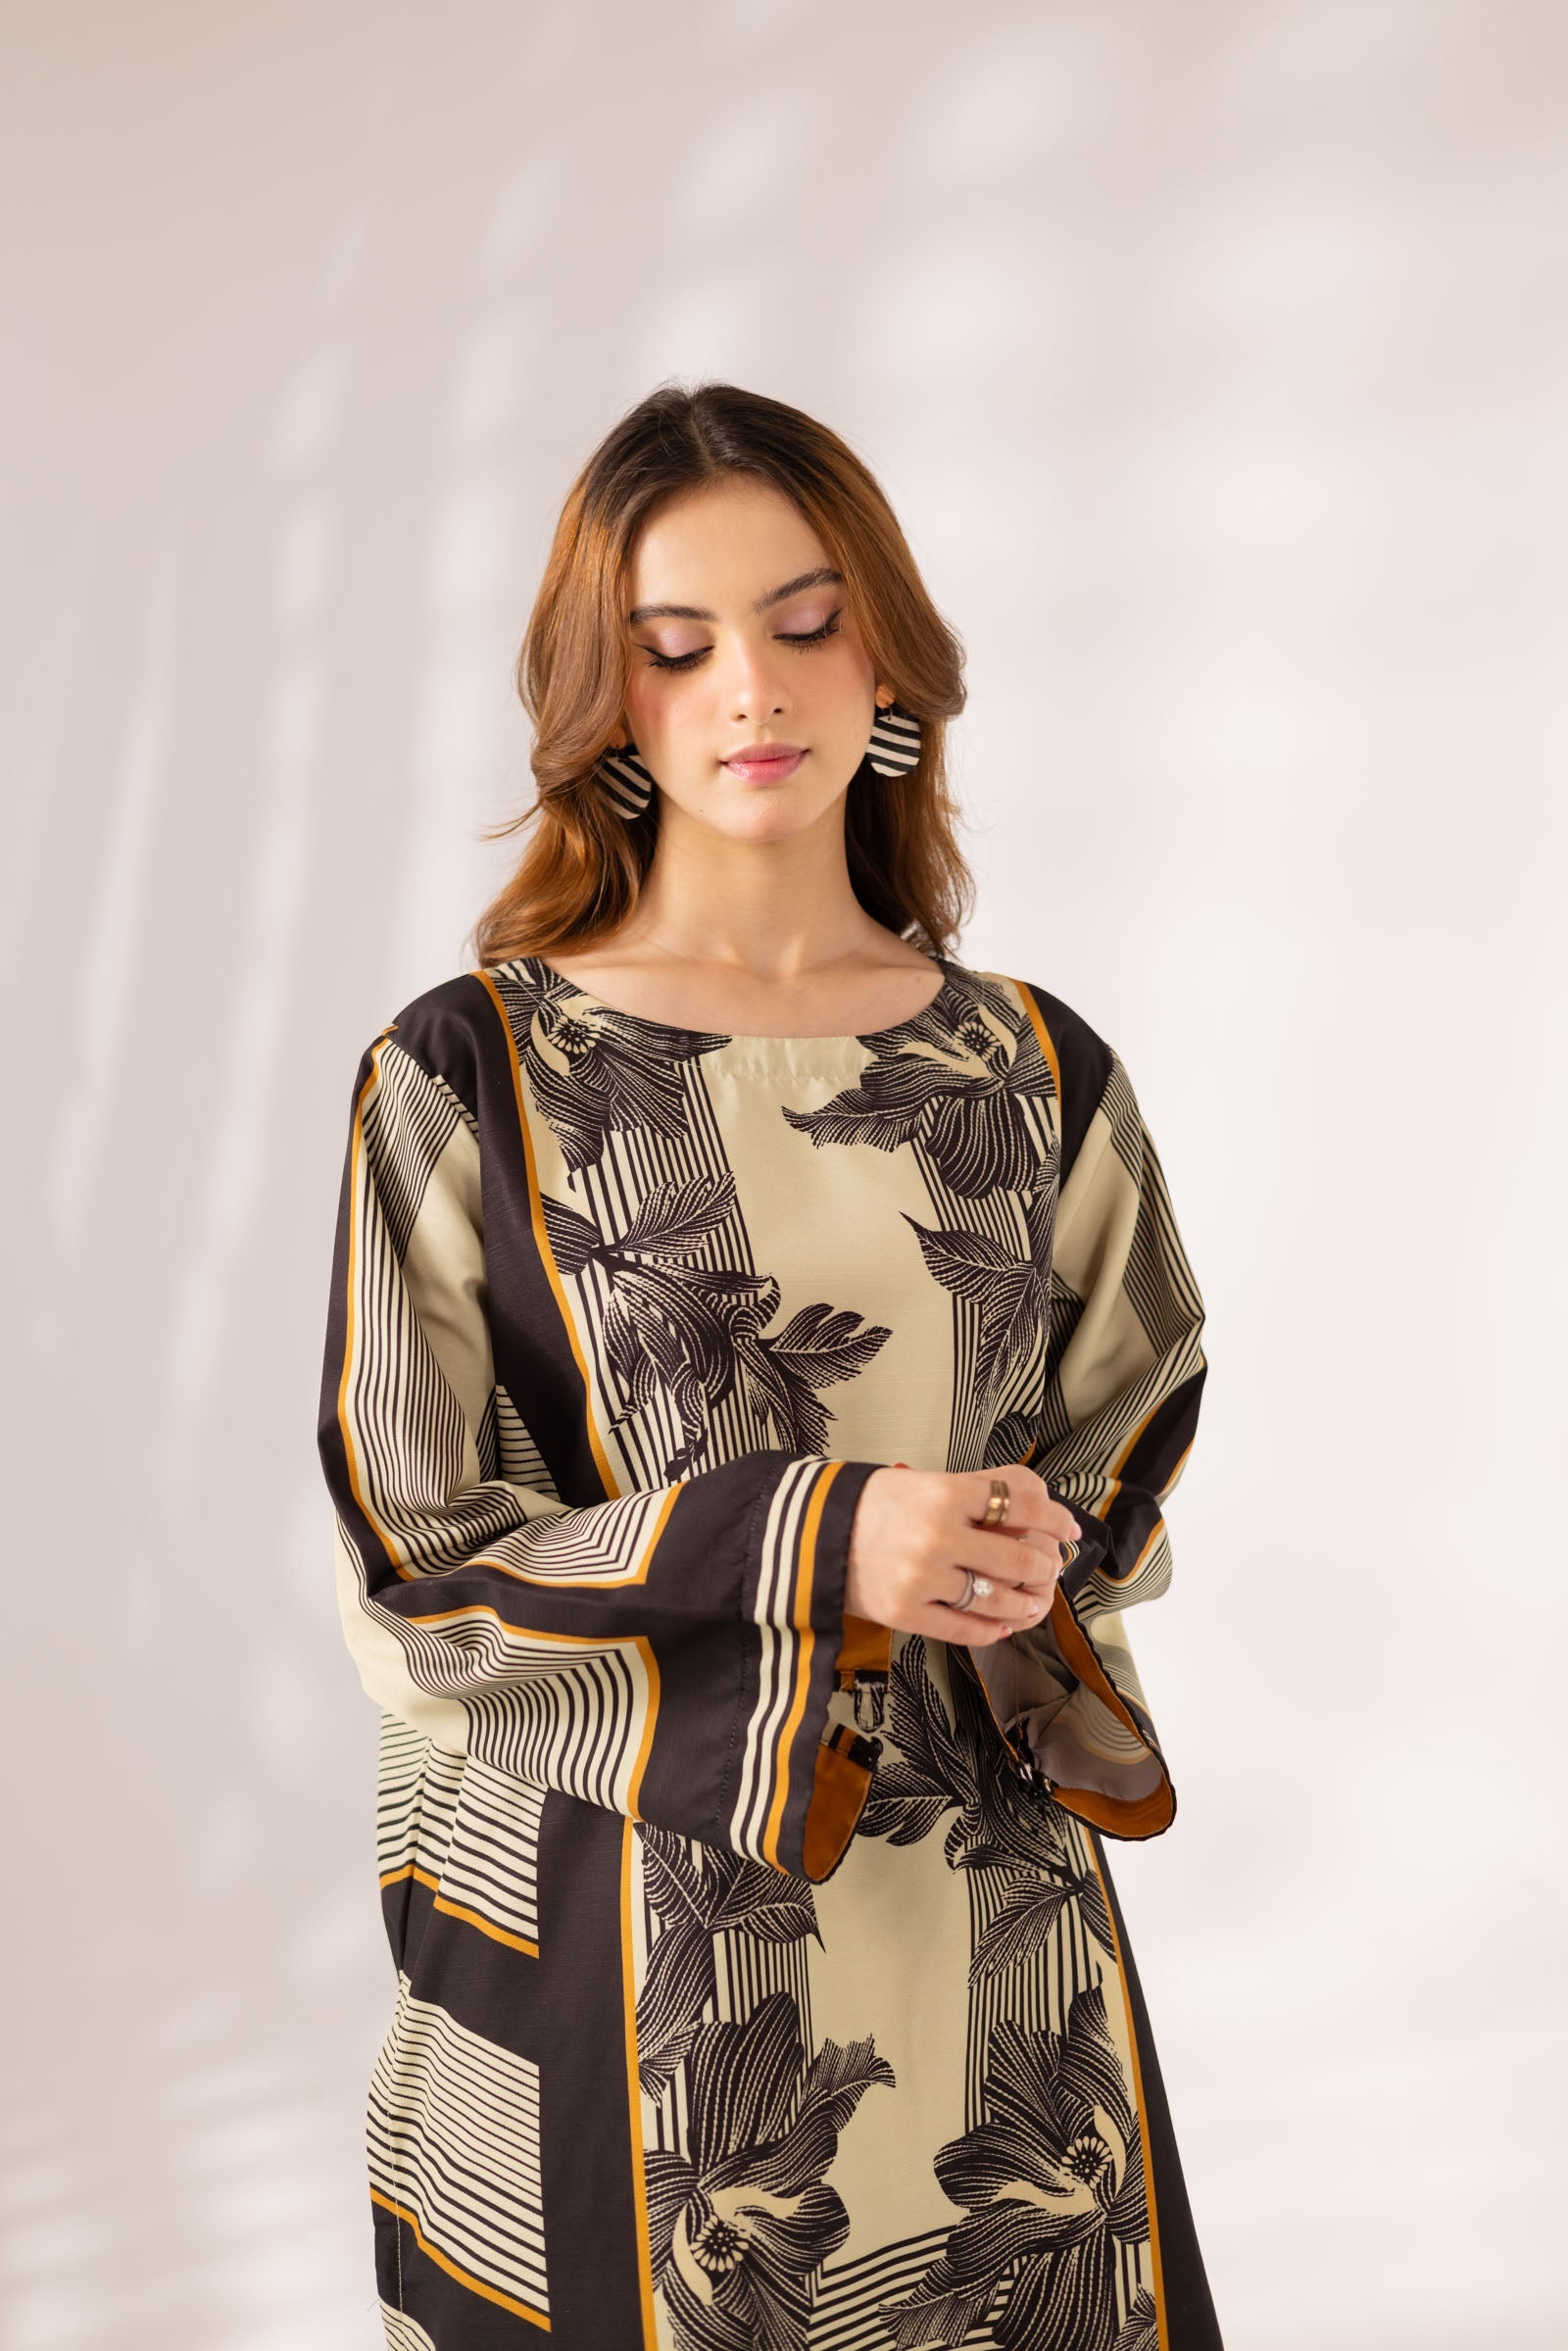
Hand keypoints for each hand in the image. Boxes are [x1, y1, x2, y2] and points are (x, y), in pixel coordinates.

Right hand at [844, 1462, 1080, 1647]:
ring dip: (1025, 1603)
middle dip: (1043, 1566)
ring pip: (997, 1599)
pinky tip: (1002, 1625)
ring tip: (1032, 1602)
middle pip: (1018, 1557)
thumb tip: (1039, 1503)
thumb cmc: (873, 1504)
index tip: (1067, 1527)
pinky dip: (991, 1630)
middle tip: (1048, 1568)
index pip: (1020, 1502)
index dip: (1054, 1516)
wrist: (813, 1534)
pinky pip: (965, 1629)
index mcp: (944, 1494)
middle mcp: (937, 1537)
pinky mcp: (907, 1614)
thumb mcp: (926, 1481)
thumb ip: (979, 1489)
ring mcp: (923, 1579)